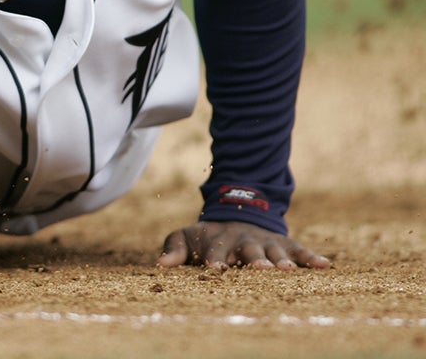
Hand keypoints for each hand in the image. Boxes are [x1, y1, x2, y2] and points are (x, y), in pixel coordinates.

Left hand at [156, 221, 330, 269]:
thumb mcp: (186, 237)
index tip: (216, 269)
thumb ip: (173, 249)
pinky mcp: (284, 244)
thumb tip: (159, 265)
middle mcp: (244, 242)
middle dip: (254, 260)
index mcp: (218, 242)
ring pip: (275, 251)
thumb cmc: (207, 236)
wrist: (235, 214)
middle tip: (260, 268)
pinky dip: (312, 257)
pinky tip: (325, 266)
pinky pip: (299, 249)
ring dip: (282, 260)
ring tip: (289, 270)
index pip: (216, 251)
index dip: (216, 260)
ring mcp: (265, 242)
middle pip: (249, 251)